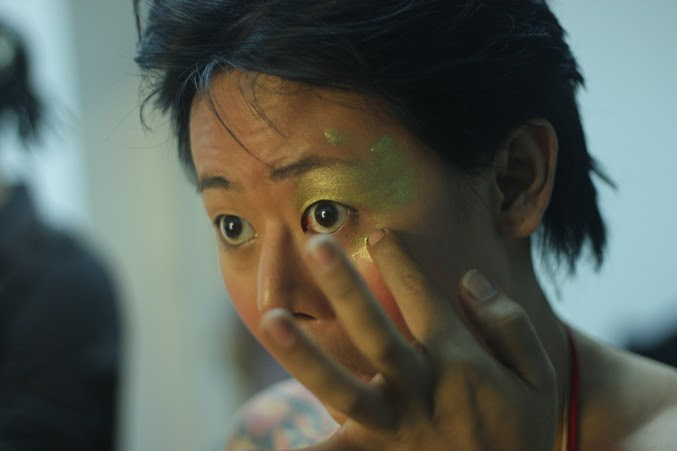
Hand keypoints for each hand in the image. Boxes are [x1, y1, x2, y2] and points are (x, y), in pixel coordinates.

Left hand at [258, 230, 557, 450]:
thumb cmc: (522, 433)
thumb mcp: (539, 380)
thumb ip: (510, 326)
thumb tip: (469, 279)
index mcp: (461, 364)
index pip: (423, 299)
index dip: (399, 263)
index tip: (377, 234)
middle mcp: (421, 392)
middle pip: (376, 334)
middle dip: (346, 288)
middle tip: (316, 245)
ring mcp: (394, 428)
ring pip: (342, 389)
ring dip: (305, 352)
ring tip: (271, 317)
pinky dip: (302, 448)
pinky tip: (262, 444)